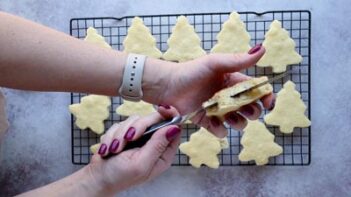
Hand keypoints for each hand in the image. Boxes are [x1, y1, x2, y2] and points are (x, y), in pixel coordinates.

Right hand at [87, 106, 180, 194]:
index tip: (162, 108)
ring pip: (134, 120)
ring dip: (121, 134)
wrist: (96, 178)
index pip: (174, 129)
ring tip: (114, 149)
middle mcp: (153, 144)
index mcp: (163, 154)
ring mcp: (139, 138)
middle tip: (128, 138)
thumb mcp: (141, 163)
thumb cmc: (119, 176)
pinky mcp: (125, 134)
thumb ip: (158, 145)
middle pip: (153, 120)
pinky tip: (108, 149)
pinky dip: (112, 135)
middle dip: (137, 127)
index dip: (170, 116)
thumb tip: (175, 128)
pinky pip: (120, 124)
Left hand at [144, 44, 274, 136]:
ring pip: (238, 123)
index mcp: (233, 82)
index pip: (256, 91)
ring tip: (229, 117)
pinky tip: (214, 123)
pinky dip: (220, 130)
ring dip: (238, 122)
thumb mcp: (215, 63)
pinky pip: (220, 131)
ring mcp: (218, 111)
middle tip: (246, 109)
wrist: (168, 85)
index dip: (266, 97)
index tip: (268, 103)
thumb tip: (262, 49)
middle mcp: (228, 97)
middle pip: (251, 109)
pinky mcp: (207, 122)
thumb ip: (238, 60)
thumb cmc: (190, 71)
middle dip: (253, 112)